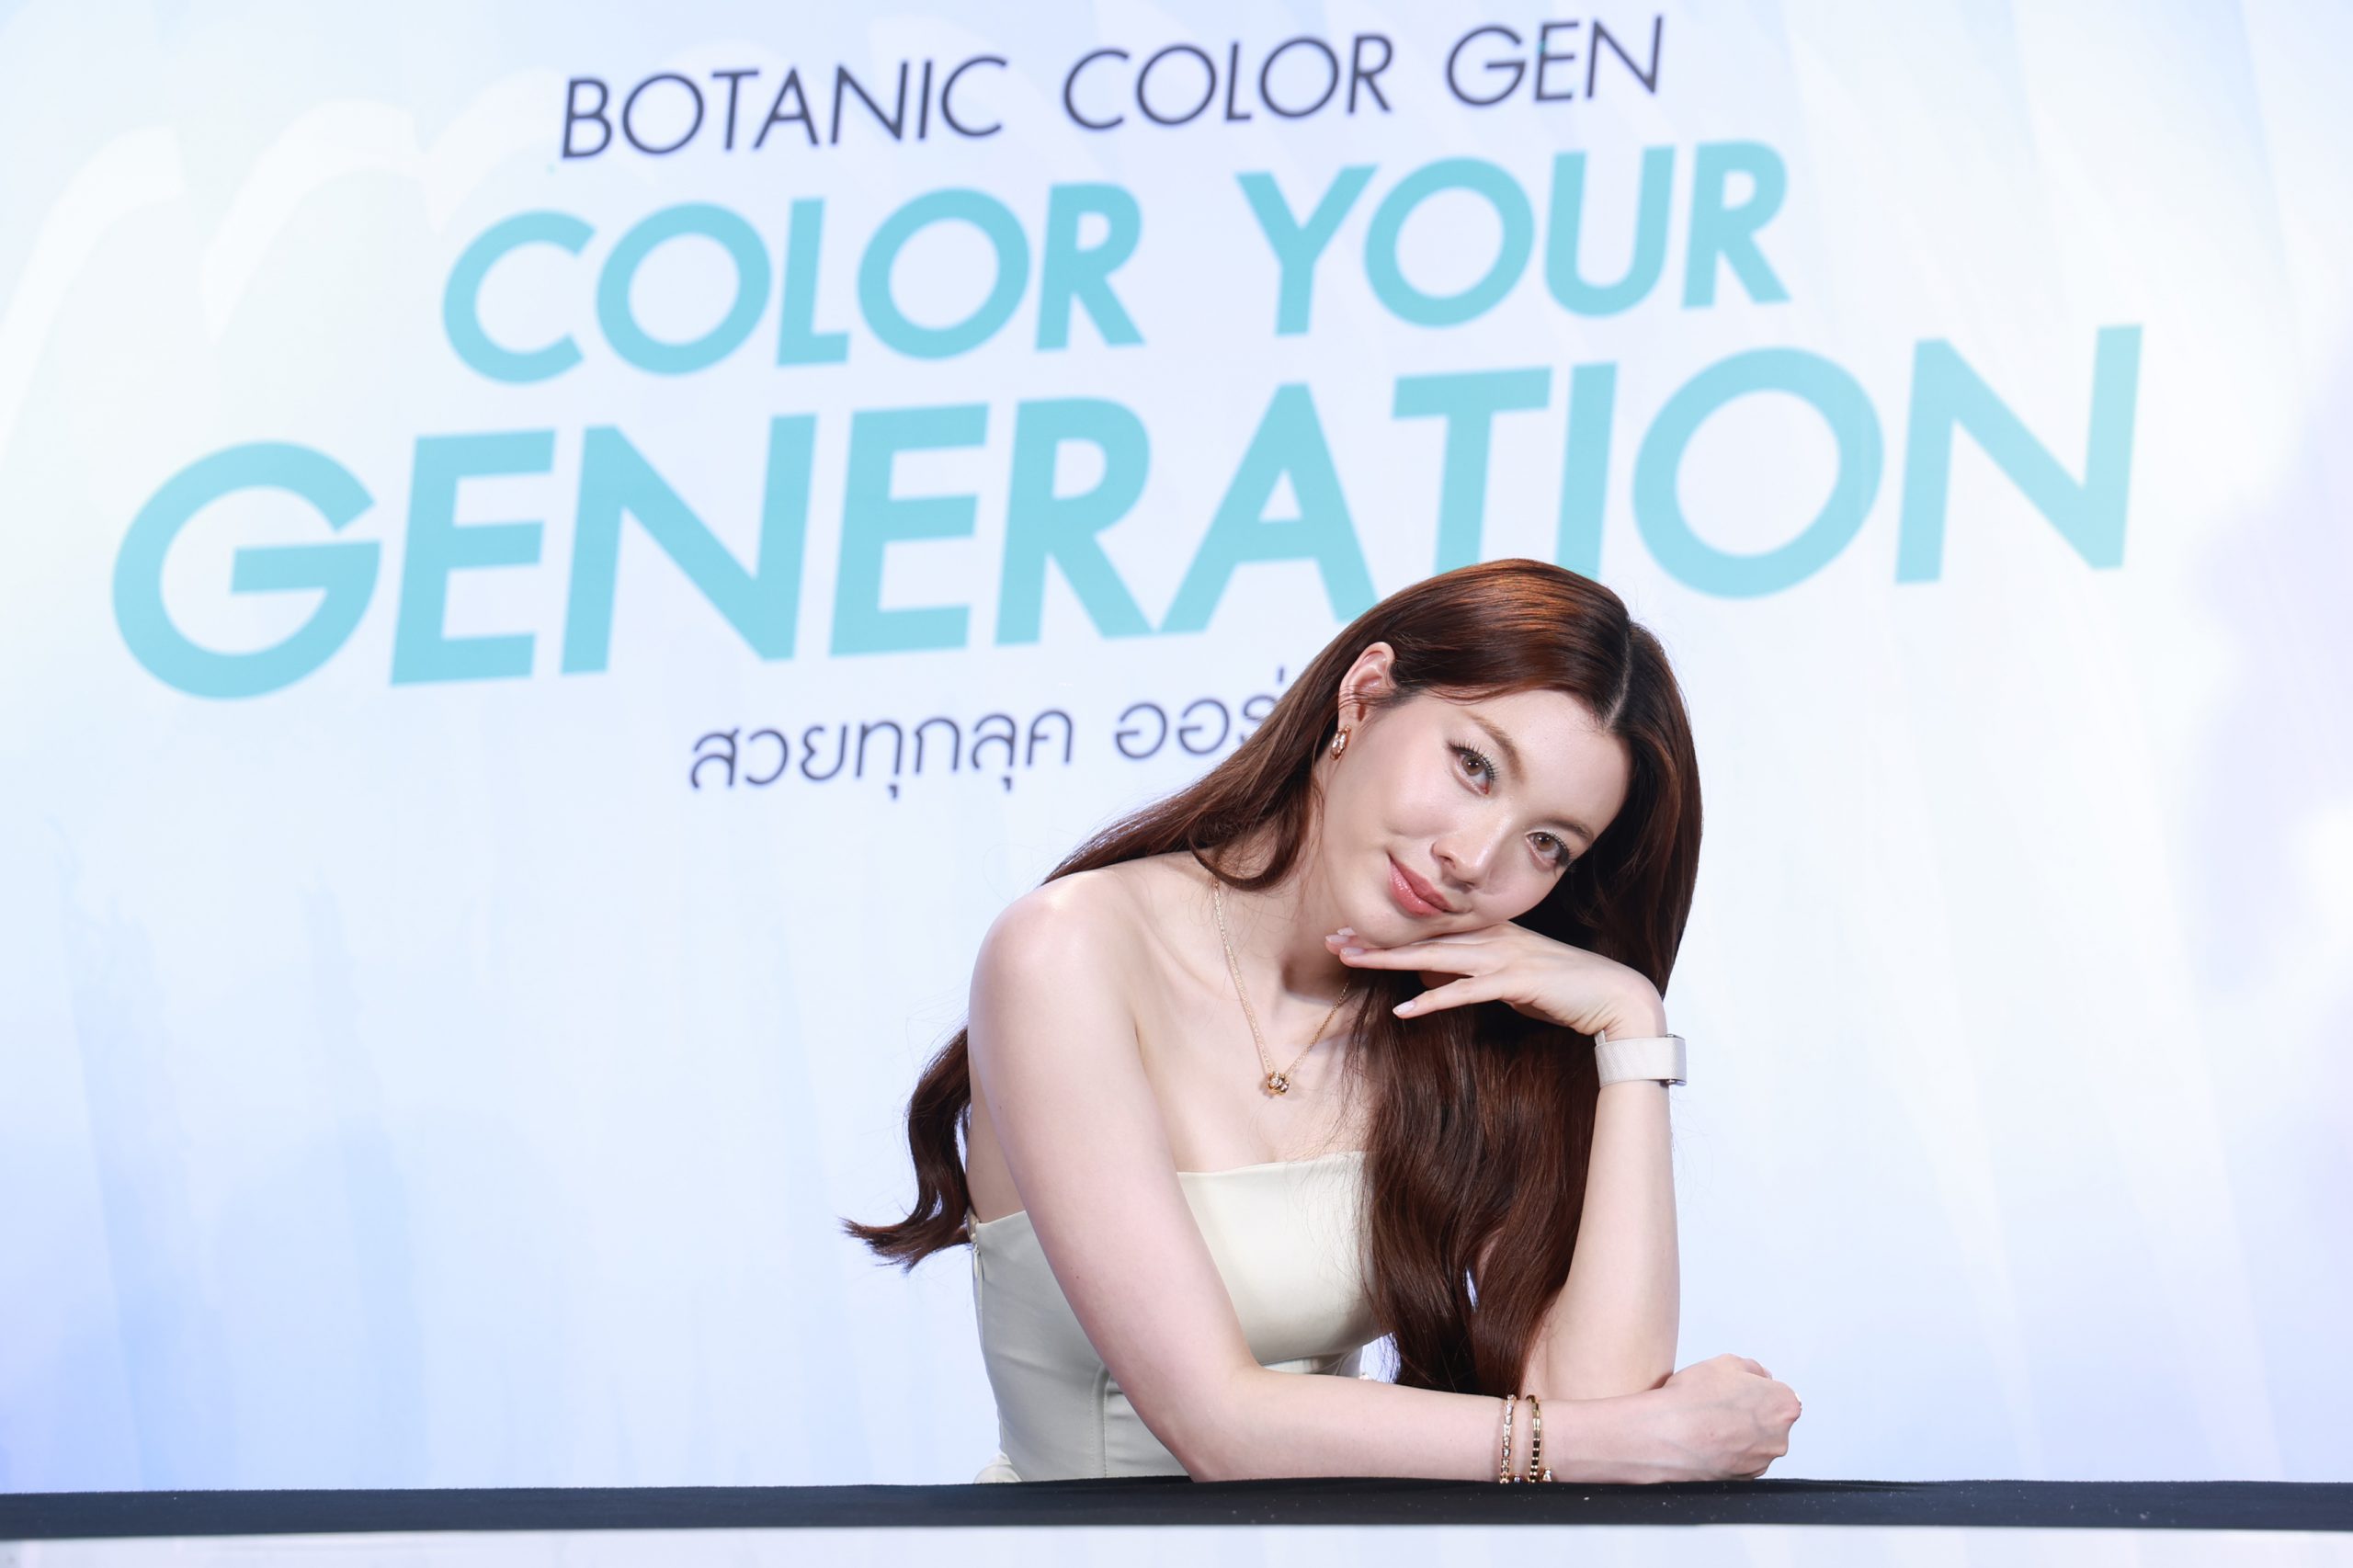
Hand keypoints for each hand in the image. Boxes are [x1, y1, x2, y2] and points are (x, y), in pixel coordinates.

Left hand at [1323, 920, 1664, 1038]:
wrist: (1615, 996)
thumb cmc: (1565, 990)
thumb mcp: (1511, 979)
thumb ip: (1476, 975)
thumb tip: (1441, 982)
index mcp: (1492, 932)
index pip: (1430, 928)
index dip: (1389, 931)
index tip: (1351, 933)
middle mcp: (1494, 937)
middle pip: (1423, 936)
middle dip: (1377, 939)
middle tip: (1334, 941)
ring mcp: (1505, 957)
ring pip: (1436, 957)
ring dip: (1392, 959)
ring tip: (1353, 962)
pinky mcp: (1516, 981)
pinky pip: (1465, 991)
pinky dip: (1433, 1001)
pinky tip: (1403, 1011)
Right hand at [1638, 1353, 1802, 1481]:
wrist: (1664, 1435)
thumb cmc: (1692, 1399)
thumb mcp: (1725, 1362)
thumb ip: (1752, 1368)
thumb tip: (1759, 1376)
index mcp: (1783, 1405)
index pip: (1778, 1393)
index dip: (1753, 1388)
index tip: (1735, 1389)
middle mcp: (1779, 1438)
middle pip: (1769, 1419)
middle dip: (1749, 1412)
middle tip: (1719, 1404)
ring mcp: (1762, 1461)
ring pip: (1754, 1441)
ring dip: (1738, 1433)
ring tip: (1708, 1422)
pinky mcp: (1743, 1478)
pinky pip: (1740, 1459)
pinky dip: (1728, 1451)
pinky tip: (1707, 1439)